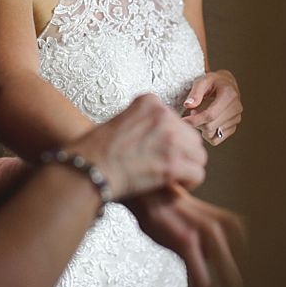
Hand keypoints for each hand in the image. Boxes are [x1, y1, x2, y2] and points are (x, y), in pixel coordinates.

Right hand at [75, 94, 207, 199]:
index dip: (169, 138)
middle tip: (164, 165)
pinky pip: (197, 174)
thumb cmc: (95, 150)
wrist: (88, 169)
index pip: (175, 120)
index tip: (157, 149)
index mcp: (149, 102)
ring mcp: (170, 139)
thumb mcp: (118, 121)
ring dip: (186, 167)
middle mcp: (163, 116)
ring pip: (198, 155)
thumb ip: (141, 123)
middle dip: (182, 153)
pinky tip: (171, 184)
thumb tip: (155, 136)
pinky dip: (188, 182)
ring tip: (169, 176)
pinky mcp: (173, 164)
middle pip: (191, 137)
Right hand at [125, 184, 245, 286]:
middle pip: (242, 271)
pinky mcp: (186, 242)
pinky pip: (201, 279)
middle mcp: (222, 227)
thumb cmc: (167, 207)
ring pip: (230, 279)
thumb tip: (214, 262)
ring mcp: (205, 234)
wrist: (145, 193)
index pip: (251, 260)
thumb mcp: (199, 218)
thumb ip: (210, 240)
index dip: (251, 281)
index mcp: (228, 223)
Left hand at [182, 70, 242, 144]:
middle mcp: (236, 108)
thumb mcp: (202, 81)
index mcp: (229, 95)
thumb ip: (195, 93)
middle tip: (193, 112)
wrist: (226, 84)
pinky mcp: (234, 126)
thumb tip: (188, 105)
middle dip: (197, 122)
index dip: (194, 120)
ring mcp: (236, 118)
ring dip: (202, 127)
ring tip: (200, 114)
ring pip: (213, 134)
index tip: (183, 121)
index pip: (210, 115)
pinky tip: (206, 122)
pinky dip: (208, 134)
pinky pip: (217, 139)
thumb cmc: (213, 81)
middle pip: (211, 126)